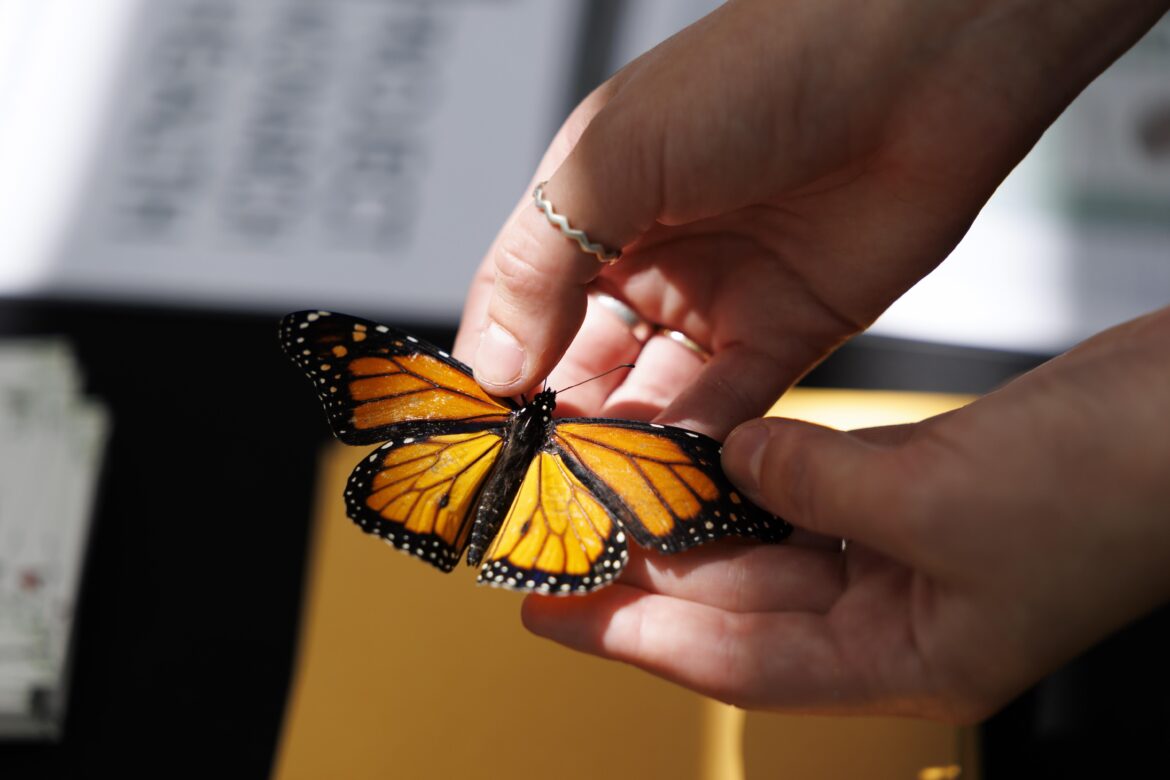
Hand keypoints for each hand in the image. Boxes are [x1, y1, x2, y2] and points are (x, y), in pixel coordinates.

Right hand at [454, 0, 1165, 435]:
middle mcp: (648, 259)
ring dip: (627, 450)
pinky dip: (703, 448)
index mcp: (592, 207)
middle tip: (536, 497)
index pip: (522, 309)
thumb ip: (540, 263)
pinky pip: (733, 408)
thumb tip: (487, 365)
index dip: (498, 376)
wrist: (920, 61)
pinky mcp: (789, 332)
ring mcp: (717, 299)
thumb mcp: (614, 157)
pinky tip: (672, 480)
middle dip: (561, 429)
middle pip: (583, 366)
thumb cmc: (762, 70)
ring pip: (653, 398)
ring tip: (599, 504)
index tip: (478, 446)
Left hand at [521, 307, 1169, 720]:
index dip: (633, 639)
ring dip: (696, 520)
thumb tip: (734, 461)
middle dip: (650, 574)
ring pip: (770, 548)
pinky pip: (811, 495)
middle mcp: (899, 619)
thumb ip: (812, 483)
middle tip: (565, 538)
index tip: (552, 612)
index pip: (733, 663)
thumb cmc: (1110, 488)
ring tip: (614, 494)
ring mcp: (908, 557)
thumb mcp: (937, 499)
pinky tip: (707, 453)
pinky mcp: (919, 494)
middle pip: (740, 607)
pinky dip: (759, 475)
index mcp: (908, 662)